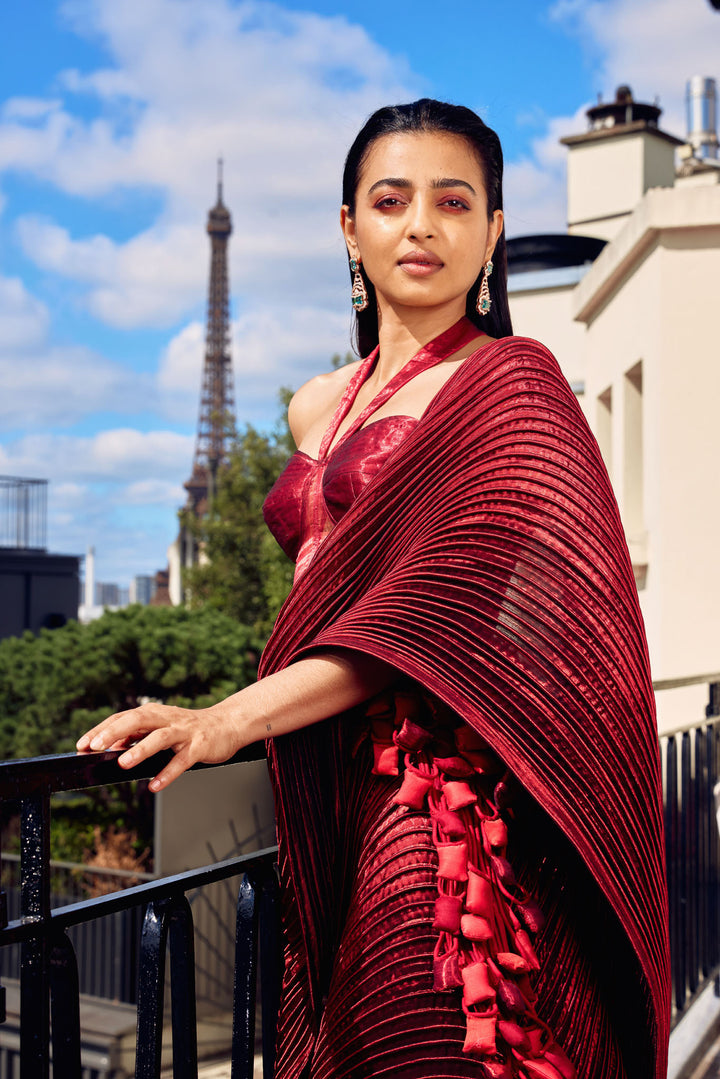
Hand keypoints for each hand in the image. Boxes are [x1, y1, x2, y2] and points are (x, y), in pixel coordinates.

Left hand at [75, 701, 245, 791]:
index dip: (102, 730)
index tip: (82, 744)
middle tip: (95, 747)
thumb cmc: (189, 729)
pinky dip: (168, 773)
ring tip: (124, 763)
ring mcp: (184, 732)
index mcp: (155, 714)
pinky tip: (155, 786)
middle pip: (138, 719)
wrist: (227, 725)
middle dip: (115, 732)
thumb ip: (137, 736)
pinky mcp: (199, 746)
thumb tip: (111, 747)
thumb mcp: (160, 728)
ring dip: (140, 749)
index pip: (123, 718)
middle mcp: (167, 719)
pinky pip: (181, 761)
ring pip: (160, 737)